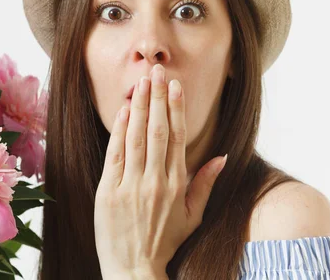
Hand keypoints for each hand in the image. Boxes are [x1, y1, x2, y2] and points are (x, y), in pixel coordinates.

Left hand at [94, 63, 227, 278]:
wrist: (134, 270)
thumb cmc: (165, 242)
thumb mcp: (193, 216)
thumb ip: (205, 184)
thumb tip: (221, 156)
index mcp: (176, 185)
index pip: (177, 138)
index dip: (176, 109)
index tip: (175, 86)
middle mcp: (155, 181)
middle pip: (156, 130)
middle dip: (157, 97)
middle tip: (157, 70)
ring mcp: (130, 186)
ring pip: (136, 137)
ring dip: (138, 106)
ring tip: (141, 82)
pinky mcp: (108, 192)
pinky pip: (115, 155)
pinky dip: (118, 131)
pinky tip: (122, 111)